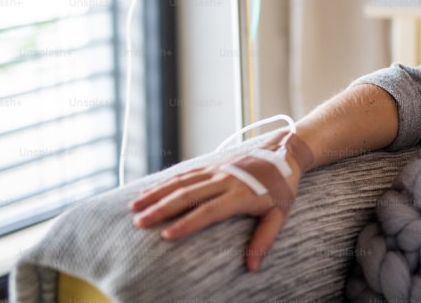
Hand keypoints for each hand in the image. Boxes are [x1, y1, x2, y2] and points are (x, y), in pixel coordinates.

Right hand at [129, 131, 311, 271]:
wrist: (286, 151)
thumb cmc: (283, 186)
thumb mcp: (280, 214)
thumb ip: (265, 240)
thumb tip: (253, 268)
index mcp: (241, 194)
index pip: (209, 211)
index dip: (187, 223)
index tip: (166, 236)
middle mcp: (225, 179)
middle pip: (188, 195)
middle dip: (161, 209)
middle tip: (138, 223)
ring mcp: (217, 169)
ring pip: (181, 181)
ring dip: (157, 194)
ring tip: (134, 208)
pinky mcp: (213, 164)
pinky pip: (185, 173)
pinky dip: (165, 182)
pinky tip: (148, 191)